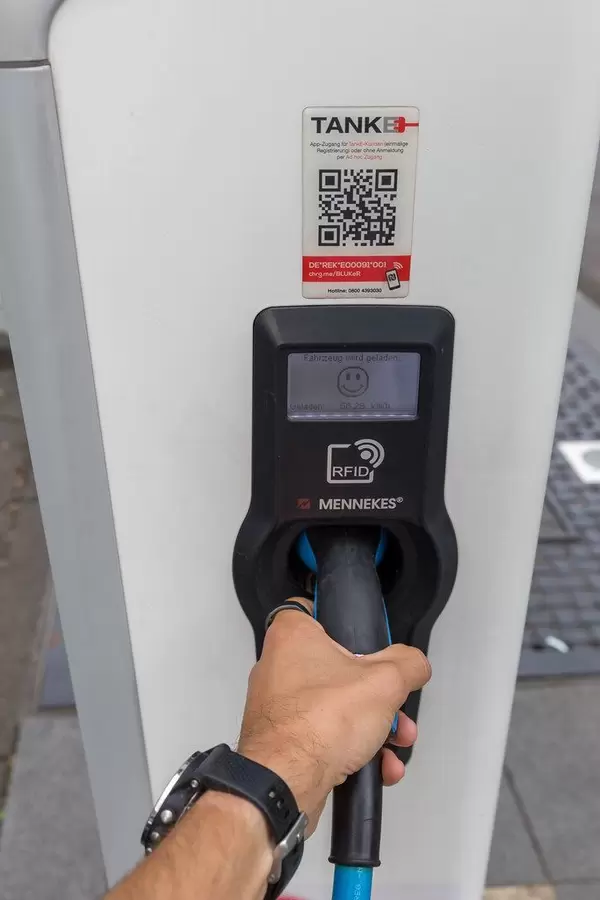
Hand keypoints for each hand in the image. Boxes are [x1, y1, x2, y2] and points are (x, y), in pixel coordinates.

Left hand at [238, 600, 430, 832]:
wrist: (285, 784)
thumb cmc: (322, 721)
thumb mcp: (385, 682)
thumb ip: (409, 665)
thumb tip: (415, 664)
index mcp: (292, 636)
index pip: (313, 609)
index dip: (342, 621)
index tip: (366, 639)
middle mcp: (278, 667)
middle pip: (338, 668)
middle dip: (378, 695)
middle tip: (397, 710)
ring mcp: (278, 707)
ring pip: (336, 707)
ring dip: (373, 728)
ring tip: (396, 746)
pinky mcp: (283, 742)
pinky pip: (325, 738)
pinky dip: (354, 751)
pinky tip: (380, 769)